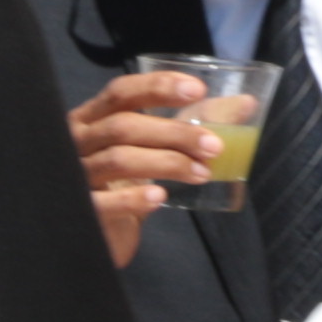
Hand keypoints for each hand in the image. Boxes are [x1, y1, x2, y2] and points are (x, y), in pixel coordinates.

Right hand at [69, 68, 215, 266]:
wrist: (95, 233)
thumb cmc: (125, 182)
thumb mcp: (155, 148)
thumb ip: (193, 124)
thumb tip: (246, 105)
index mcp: (92, 118)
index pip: (121, 92)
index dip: (157, 87)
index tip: (198, 90)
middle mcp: (77, 141)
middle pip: (123, 126)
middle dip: (174, 133)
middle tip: (214, 146)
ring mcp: (75, 175)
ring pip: (119, 159)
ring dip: (167, 163)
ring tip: (202, 173)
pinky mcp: (80, 209)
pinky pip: (104, 202)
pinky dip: (134, 199)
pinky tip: (160, 196)